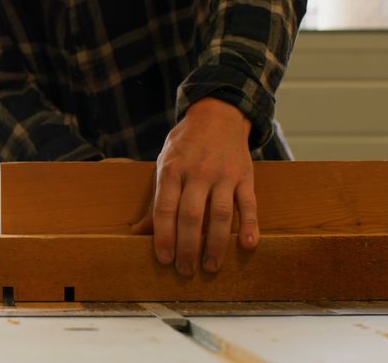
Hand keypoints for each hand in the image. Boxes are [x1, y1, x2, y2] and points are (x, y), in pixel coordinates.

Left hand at [131, 98, 257, 275]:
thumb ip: (157, 199)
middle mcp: (196, 173)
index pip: (165, 209)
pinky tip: (247, 246)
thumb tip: (138, 232)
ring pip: (220, 215)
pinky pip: (248, 204)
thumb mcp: (163, 164)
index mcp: (171, 170)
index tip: (164, 259)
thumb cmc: (185, 146)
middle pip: (191, 216)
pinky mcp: (245, 176)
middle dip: (187, 247)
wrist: (217, 116)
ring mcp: (223, 175)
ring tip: (211, 267)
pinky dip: (249, 226)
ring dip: (216, 245)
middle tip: (185, 271)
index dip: (164, 236)